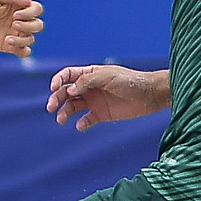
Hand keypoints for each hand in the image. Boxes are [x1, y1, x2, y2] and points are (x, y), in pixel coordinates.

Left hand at [0, 0, 43, 55]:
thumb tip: (29, 1)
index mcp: (19, 7)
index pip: (37, 9)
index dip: (31, 13)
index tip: (15, 15)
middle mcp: (20, 20)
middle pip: (38, 25)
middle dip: (29, 26)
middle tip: (13, 24)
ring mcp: (15, 34)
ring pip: (31, 39)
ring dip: (23, 40)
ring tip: (8, 39)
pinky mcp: (8, 46)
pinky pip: (24, 52)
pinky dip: (22, 50)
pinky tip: (9, 44)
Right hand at [46, 64, 165, 129]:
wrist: (149, 95)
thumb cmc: (130, 81)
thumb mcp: (107, 77)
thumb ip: (87, 81)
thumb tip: (69, 90)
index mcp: (90, 74)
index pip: (68, 75)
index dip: (58, 81)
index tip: (54, 88)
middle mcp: (89, 88)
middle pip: (66, 92)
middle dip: (56, 99)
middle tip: (51, 107)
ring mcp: (94, 101)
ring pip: (73, 107)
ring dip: (65, 112)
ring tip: (62, 119)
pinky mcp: (101, 114)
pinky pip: (86, 120)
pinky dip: (81, 123)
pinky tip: (80, 125)